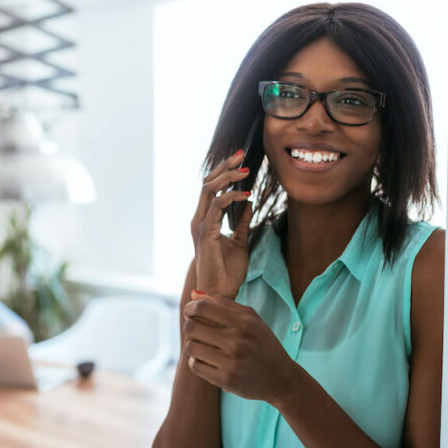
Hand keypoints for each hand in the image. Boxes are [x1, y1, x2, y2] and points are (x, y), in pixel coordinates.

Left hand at [182, 292, 300, 404]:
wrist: (280, 378)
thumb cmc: (263, 345)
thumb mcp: (252, 320)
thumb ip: (224, 304)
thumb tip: (194, 294)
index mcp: (244, 322)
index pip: (203, 307)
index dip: (190, 308)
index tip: (190, 312)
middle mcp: (237, 341)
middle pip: (192, 327)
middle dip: (190, 326)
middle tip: (196, 330)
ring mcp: (231, 362)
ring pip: (191, 347)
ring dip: (193, 345)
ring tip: (203, 346)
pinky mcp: (225, 380)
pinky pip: (195, 366)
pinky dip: (196, 362)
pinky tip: (207, 360)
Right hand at [191, 150, 253, 297]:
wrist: (220, 292)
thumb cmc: (227, 271)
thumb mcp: (240, 241)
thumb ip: (242, 222)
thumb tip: (248, 203)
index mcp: (205, 220)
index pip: (211, 188)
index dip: (224, 172)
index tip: (242, 161)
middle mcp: (199, 219)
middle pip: (207, 183)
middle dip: (225, 167)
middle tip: (242, 155)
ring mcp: (200, 225)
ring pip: (209, 190)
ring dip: (227, 177)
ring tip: (246, 171)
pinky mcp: (206, 232)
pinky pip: (216, 206)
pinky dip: (231, 197)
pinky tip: (245, 195)